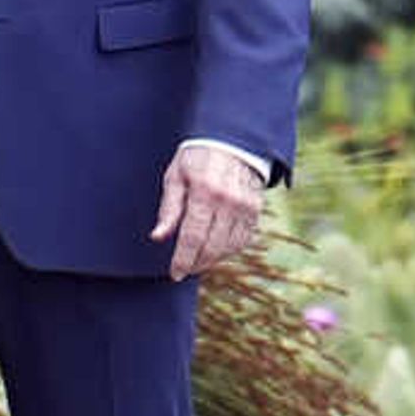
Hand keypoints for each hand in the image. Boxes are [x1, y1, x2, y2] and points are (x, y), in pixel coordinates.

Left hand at [148, 143, 263, 280]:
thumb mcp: (176, 176)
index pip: (192, 237)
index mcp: (204, 191)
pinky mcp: (256, 209)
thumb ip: (169, 209)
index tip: (174, 274)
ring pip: (229, 247)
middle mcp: (228, 201)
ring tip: (197, 260)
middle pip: (212, 246)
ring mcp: (245, 206)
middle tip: (184, 270)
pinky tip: (215, 250)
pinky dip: (228, 250)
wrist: (233, 141)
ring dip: (212, 259)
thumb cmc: (197, 159)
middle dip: (196, 263)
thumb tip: (158, 237)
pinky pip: (243, 240)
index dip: (183, 259)